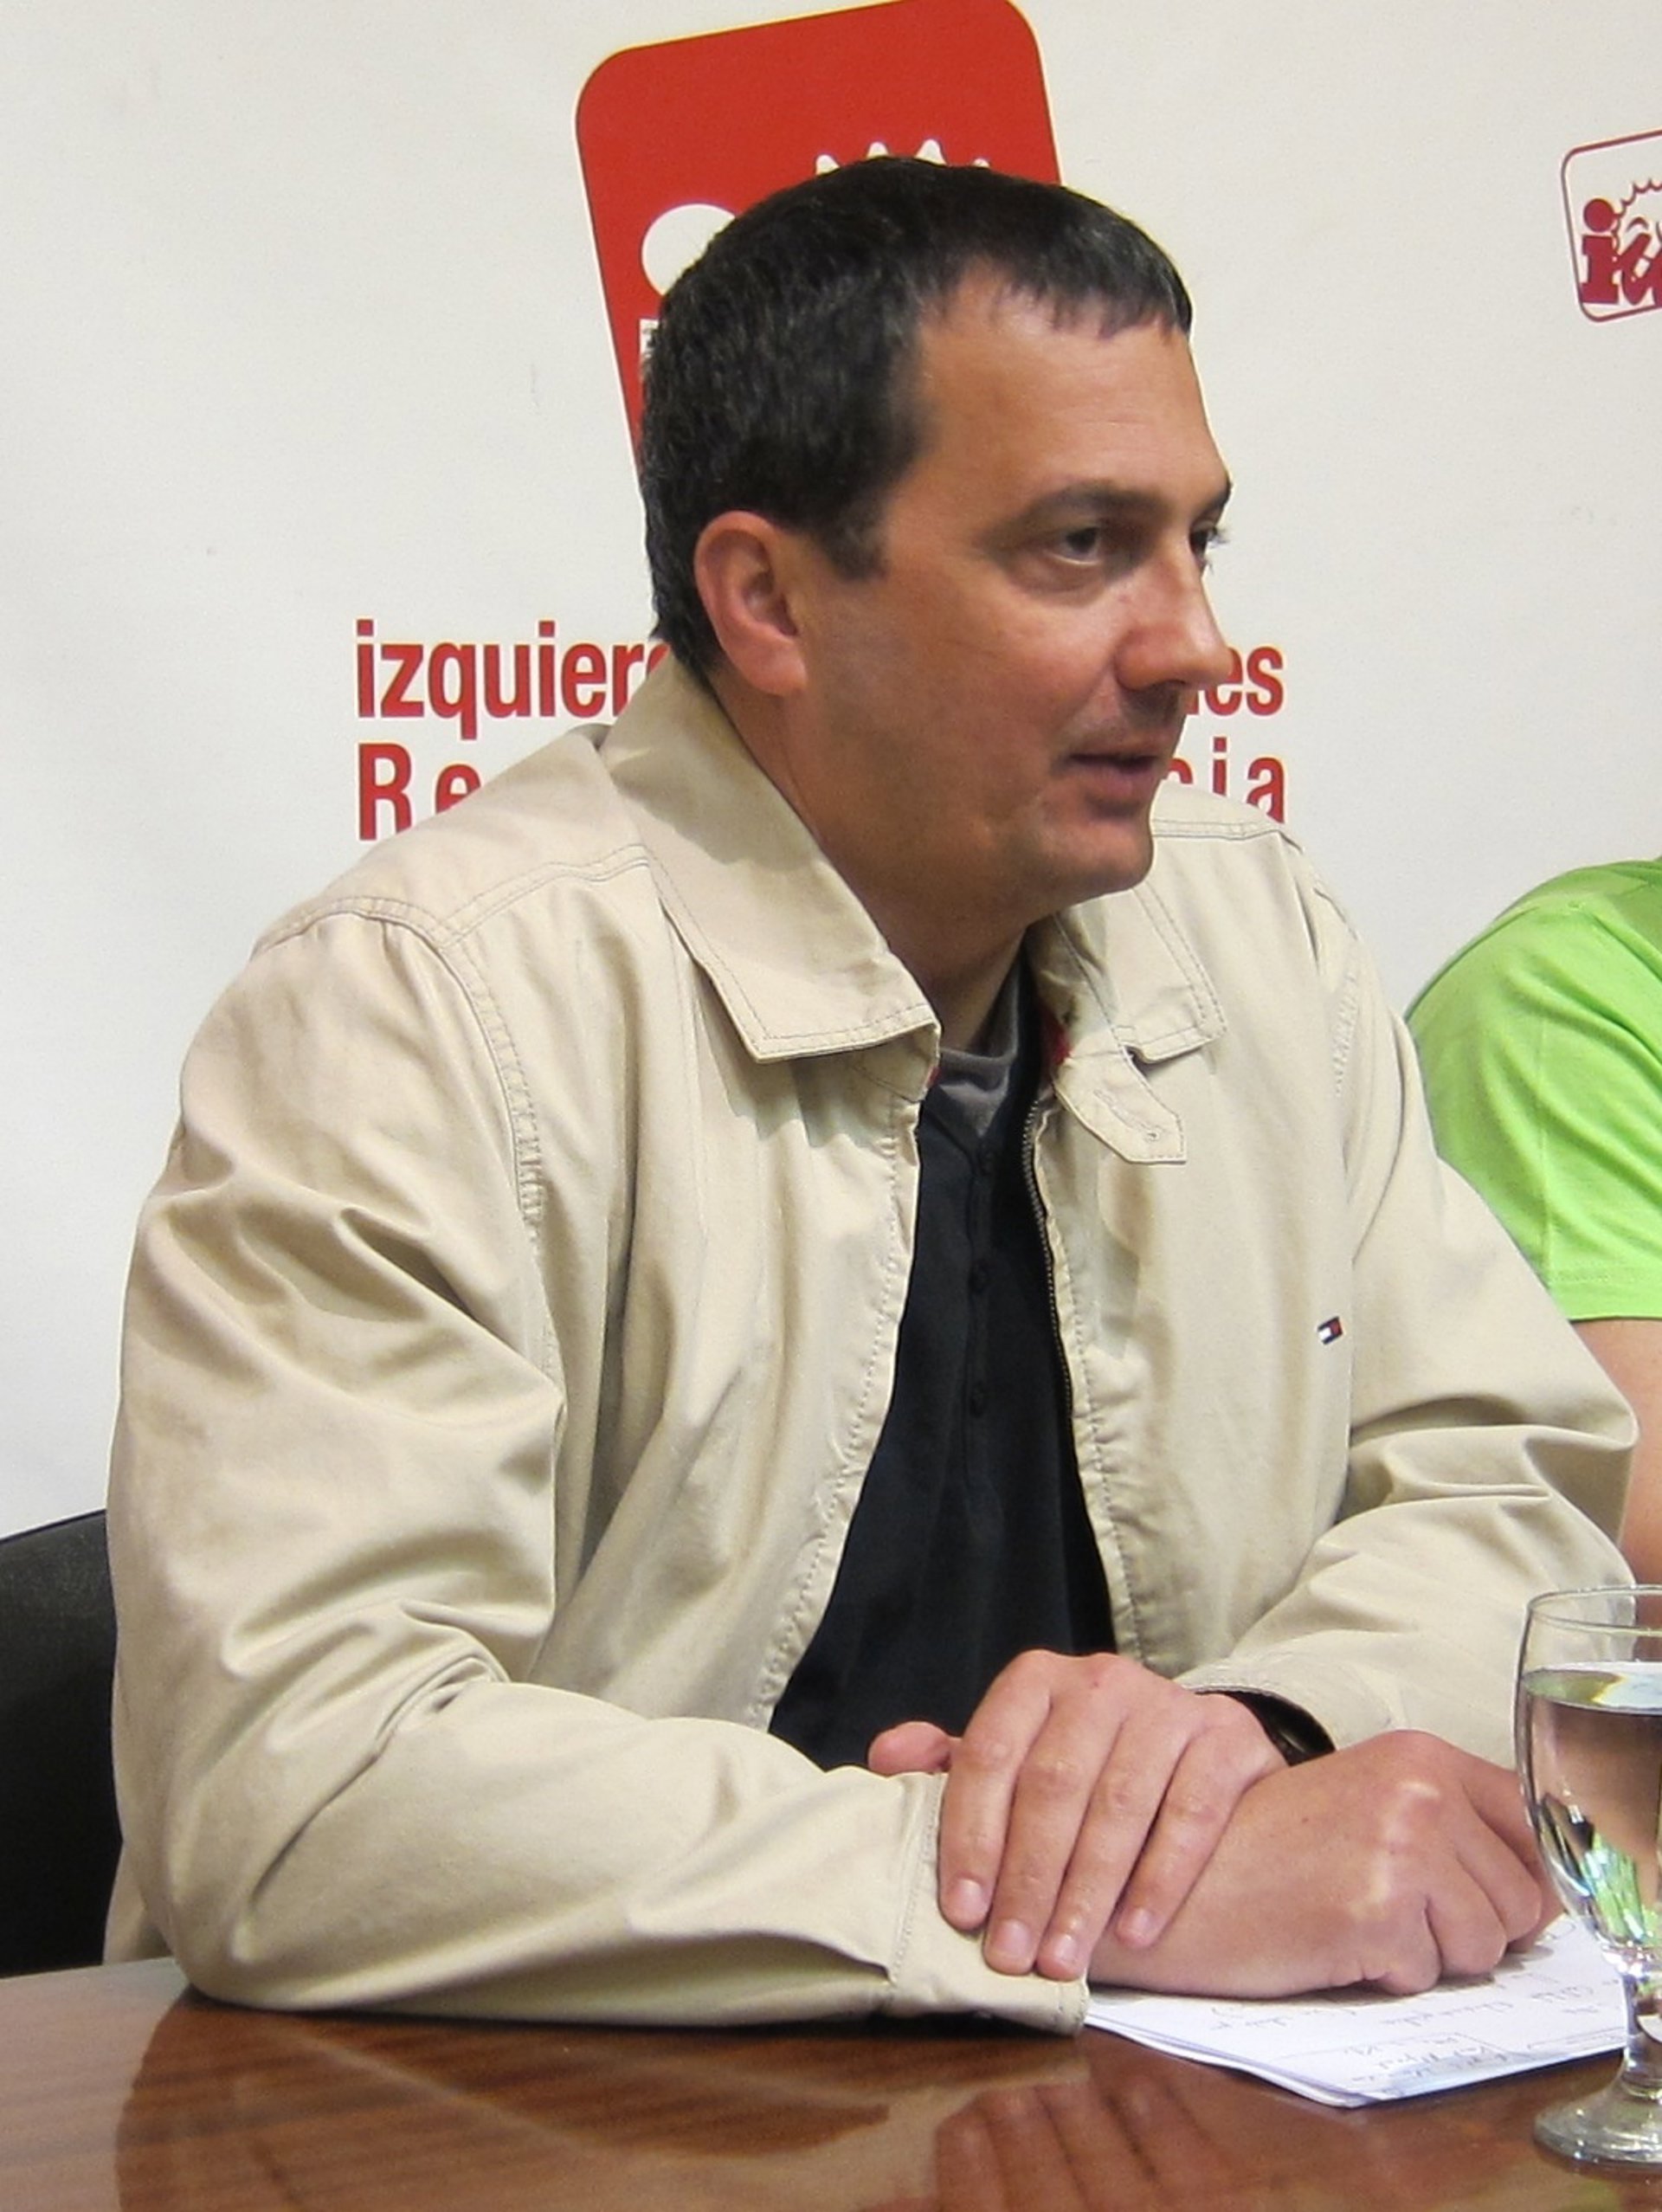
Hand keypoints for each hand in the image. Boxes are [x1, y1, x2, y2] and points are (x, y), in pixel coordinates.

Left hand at [868, 1650, 1284, 1980]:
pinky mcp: (1227, 1739)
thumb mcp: (1018, 1754)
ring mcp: (1169, 1706)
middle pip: (1054, 1785)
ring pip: (1121, 1805)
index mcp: (1038, 1681)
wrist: (1201, 1749)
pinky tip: (1136, 1935)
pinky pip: (1191, 1815)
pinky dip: (1161, 1879)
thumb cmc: (1086, 1765)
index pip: (991, 1756)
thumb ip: (953, 1761)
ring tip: (1064, 1961)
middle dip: (1029, 1879)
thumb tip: (884, 1758)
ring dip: (1087, 1892)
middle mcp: (1102, 1682)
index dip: (972, 1836)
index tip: (962, 1912)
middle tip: (1011, 1955)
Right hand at [1087, 1730, 1557, 1996]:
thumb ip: (1452, 1823)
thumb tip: (1547, 1889)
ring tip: (1352, 1920)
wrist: (1174, 1877)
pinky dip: (1384, 1975)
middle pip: (1523, 1898)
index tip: (1468, 1895)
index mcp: (1420, 1754)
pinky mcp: (1376, 1909)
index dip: (1514, 1880)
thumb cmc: (1267, 1850)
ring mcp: (1402, 1846)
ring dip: (1429, 1954)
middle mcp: (1419, 1788)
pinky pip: (1427, 1976)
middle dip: (1470, 1927)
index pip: (1533, 1825)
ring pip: (1485, 1944)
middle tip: (1387, 1910)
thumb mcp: (1367, 1806)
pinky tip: (1327, 1939)